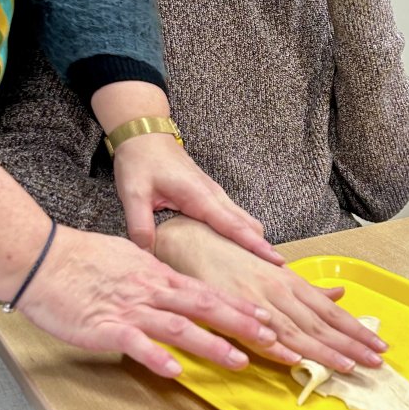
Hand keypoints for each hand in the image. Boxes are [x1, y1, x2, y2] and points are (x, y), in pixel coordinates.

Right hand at [17, 224, 279, 376]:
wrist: (42, 259)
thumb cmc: (80, 257)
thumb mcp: (126, 257)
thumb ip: (151, 273)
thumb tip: (171, 284)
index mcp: (157, 274)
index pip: (206, 290)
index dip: (238, 305)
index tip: (265, 316)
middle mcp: (151, 290)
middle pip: (204, 306)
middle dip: (241, 324)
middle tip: (271, 338)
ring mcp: (131, 309)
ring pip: (180, 326)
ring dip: (212, 344)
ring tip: (239, 360)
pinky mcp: (106, 327)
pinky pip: (136, 344)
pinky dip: (157, 357)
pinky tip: (175, 371)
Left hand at [112, 133, 283, 264]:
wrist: (144, 134)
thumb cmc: (140, 161)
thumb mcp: (133, 194)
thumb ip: (140, 225)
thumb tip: (148, 254)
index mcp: (199, 196)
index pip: (232, 225)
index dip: (254, 244)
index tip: (275, 259)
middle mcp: (213, 195)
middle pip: (246, 224)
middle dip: (261, 247)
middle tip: (275, 275)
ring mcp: (213, 194)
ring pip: (241, 220)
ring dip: (252, 240)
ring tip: (259, 269)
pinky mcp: (208, 195)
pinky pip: (231, 217)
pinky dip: (240, 233)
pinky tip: (236, 251)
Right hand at [155, 216, 388, 371]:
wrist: (192, 239)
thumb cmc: (234, 255)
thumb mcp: (274, 268)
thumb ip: (306, 288)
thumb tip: (339, 296)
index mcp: (289, 282)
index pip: (330, 312)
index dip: (355, 331)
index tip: (378, 348)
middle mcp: (278, 290)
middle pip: (319, 323)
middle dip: (350, 345)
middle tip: (376, 364)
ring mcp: (255, 300)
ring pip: (295, 331)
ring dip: (322, 351)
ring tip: (347, 367)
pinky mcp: (231, 307)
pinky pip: (254, 332)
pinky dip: (274, 346)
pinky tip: (291, 359)